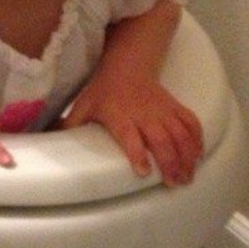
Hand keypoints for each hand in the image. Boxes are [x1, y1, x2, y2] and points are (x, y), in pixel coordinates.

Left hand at [62, 76, 203, 186]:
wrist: (126, 65)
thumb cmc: (104, 90)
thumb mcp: (84, 105)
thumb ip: (70, 125)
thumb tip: (50, 139)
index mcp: (120, 115)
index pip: (130, 135)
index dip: (138, 153)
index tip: (144, 171)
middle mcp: (144, 114)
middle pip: (161, 138)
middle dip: (170, 161)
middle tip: (175, 182)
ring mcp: (162, 110)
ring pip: (180, 132)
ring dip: (187, 155)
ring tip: (188, 176)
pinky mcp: (174, 107)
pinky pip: (190, 122)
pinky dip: (198, 139)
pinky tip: (199, 156)